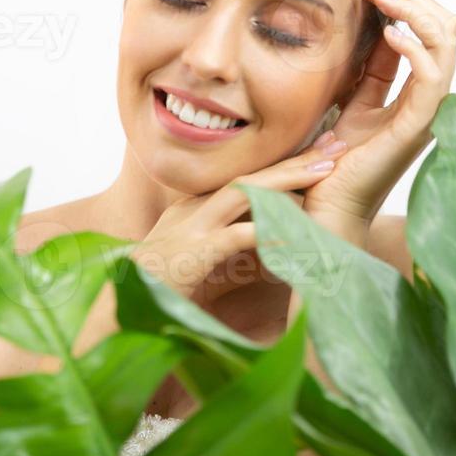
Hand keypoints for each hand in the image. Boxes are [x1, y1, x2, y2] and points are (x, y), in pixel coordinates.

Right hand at [129, 141, 348, 306]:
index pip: (249, 176)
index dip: (286, 163)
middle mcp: (196, 208)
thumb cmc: (161, 288)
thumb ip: (232, 245)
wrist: (118, 308)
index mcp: (198, 206)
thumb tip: (272, 242)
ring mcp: (194, 227)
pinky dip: (265, 231)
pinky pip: (235, 237)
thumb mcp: (202, 258)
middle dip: (296, 160)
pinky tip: (294, 230)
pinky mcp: (193, 253)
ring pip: (245, 192)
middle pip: (253, 174)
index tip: (321, 153)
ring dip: (286, 181)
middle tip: (336, 147)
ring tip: (323, 172)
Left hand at [302, 0, 455, 229]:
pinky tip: (392, 35)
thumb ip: (370, 70)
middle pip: (447, 35)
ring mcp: (424, 115)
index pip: (433, 37)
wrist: (327, 209)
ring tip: (384, 0)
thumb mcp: (353, 103)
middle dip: (417, 2)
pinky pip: (431, 80)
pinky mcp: (414, 129)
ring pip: (446, 49)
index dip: (410, 7)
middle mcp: (426, 102)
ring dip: (417, 15)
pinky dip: (417, 50)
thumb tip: (378, 30)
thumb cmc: (334, 163)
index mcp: (413, 96)